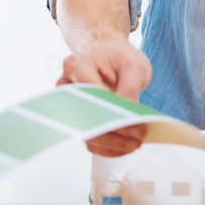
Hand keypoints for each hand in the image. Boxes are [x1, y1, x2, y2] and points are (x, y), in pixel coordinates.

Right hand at [55, 41, 152, 156]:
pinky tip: (124, 146)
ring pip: (85, 132)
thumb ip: (129, 87)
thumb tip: (127, 115)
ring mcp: (69, 104)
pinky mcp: (77, 118)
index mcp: (78, 65)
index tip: (135, 121)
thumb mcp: (133, 64)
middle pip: (85, 115)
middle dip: (113, 130)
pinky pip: (88, 138)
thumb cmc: (121, 58)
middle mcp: (67, 85)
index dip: (112, 110)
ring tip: (135, 144)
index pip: (91, 92)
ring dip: (111, 143)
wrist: (113, 59)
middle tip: (138, 137)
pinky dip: (107, 147)